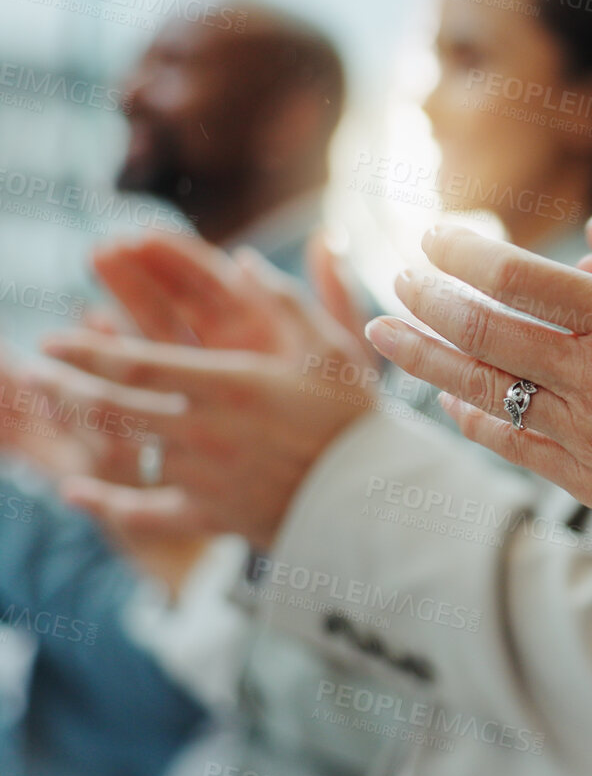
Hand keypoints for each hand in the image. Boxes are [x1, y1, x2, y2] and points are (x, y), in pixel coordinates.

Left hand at [38, 234, 379, 548]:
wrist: (374, 500)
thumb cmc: (354, 418)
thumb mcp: (331, 348)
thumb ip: (288, 299)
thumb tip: (243, 260)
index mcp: (232, 386)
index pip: (139, 365)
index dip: (88, 351)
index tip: (52, 338)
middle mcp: (207, 432)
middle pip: (115, 407)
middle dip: (63, 386)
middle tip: (29, 370)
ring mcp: (204, 477)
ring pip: (125, 451)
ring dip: (79, 427)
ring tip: (49, 406)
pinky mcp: (209, 515)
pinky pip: (146, 512)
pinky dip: (107, 505)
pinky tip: (74, 492)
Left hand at [369, 126, 591, 552]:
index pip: (517, 278)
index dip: (464, 251)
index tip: (437, 235)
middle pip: (483, 334)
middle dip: (430, 300)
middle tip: (399, 276)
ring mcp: (590, 437)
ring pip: (483, 393)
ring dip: (425, 359)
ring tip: (382, 331)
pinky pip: (513, 446)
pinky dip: (473, 418)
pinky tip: (448, 399)